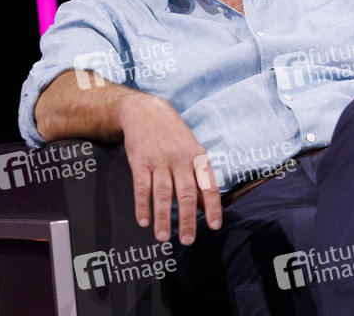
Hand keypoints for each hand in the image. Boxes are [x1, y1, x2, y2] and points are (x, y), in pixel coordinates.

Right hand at [116, 92, 222, 243]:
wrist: (145, 112)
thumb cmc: (172, 135)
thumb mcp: (192, 151)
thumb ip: (198, 180)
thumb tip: (204, 208)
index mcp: (197, 157)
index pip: (209, 185)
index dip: (212, 207)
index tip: (214, 226)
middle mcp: (180, 159)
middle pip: (186, 193)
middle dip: (186, 219)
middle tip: (187, 240)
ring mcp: (159, 160)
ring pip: (163, 193)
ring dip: (163, 217)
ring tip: (163, 237)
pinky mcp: (140, 161)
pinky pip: (142, 187)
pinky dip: (142, 205)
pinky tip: (144, 221)